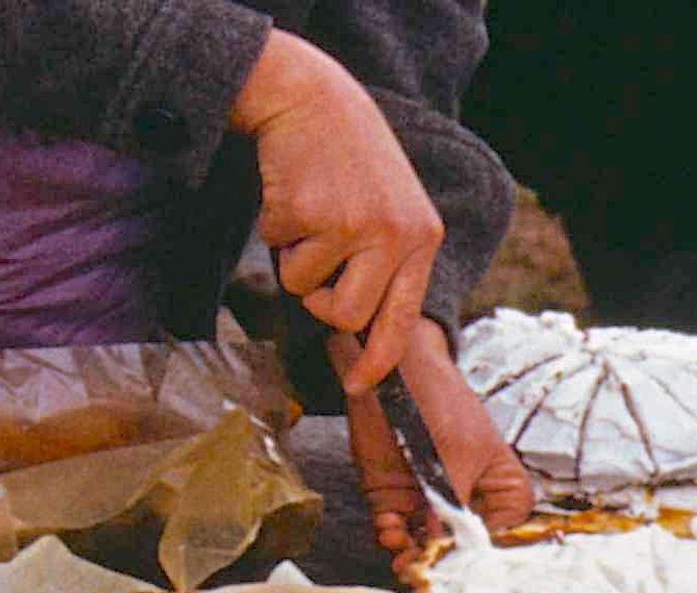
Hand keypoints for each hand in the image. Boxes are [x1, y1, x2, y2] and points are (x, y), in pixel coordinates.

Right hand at [231, 30, 442, 391]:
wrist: (312, 101)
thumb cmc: (348, 161)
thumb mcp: (390, 210)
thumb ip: (386, 264)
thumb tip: (361, 332)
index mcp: (422, 238)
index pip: (402, 318)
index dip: (378, 360)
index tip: (360, 386)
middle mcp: (395, 234)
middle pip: (348, 317)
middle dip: (320, 303)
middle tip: (316, 263)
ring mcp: (354, 224)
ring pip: (306, 289)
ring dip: (294, 262)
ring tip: (309, 217)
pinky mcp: (311, 214)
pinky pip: (279, 254)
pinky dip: (275, 231)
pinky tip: (293, 195)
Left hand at [334, 319, 533, 567]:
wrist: (388, 371)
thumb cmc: (438, 399)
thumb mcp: (455, 452)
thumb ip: (452, 502)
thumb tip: (445, 546)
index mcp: (500, 486)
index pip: (504, 532)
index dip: (486, 552)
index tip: (466, 562)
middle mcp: (465, 500)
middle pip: (460, 547)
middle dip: (442, 558)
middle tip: (426, 566)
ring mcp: (428, 502)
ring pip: (424, 545)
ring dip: (412, 551)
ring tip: (402, 547)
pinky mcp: (394, 499)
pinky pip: (395, 531)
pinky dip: (390, 535)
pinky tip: (388, 526)